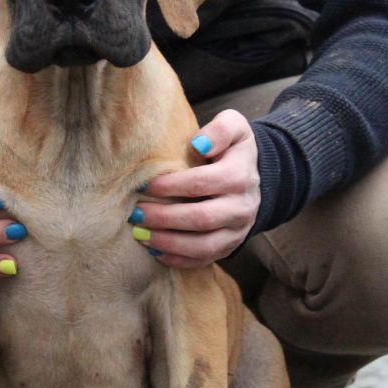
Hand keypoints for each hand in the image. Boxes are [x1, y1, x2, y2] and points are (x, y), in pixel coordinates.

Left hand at [131, 110, 259, 268]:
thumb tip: (198, 143)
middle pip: (201, 218)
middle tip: (135, 214)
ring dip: (168, 243)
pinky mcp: (229, 247)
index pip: (202, 183)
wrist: (252, 176)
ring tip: (140, 235)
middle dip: (164, 218)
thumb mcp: (234, 127)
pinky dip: (177, 259)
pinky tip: (154, 250)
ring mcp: (237, 231)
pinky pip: (203, 259)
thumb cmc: (231, 149)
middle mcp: (242, 207)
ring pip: (203, 245)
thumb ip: (220, 129)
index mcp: (240, 176)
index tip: (144, 186)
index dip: (171, 186)